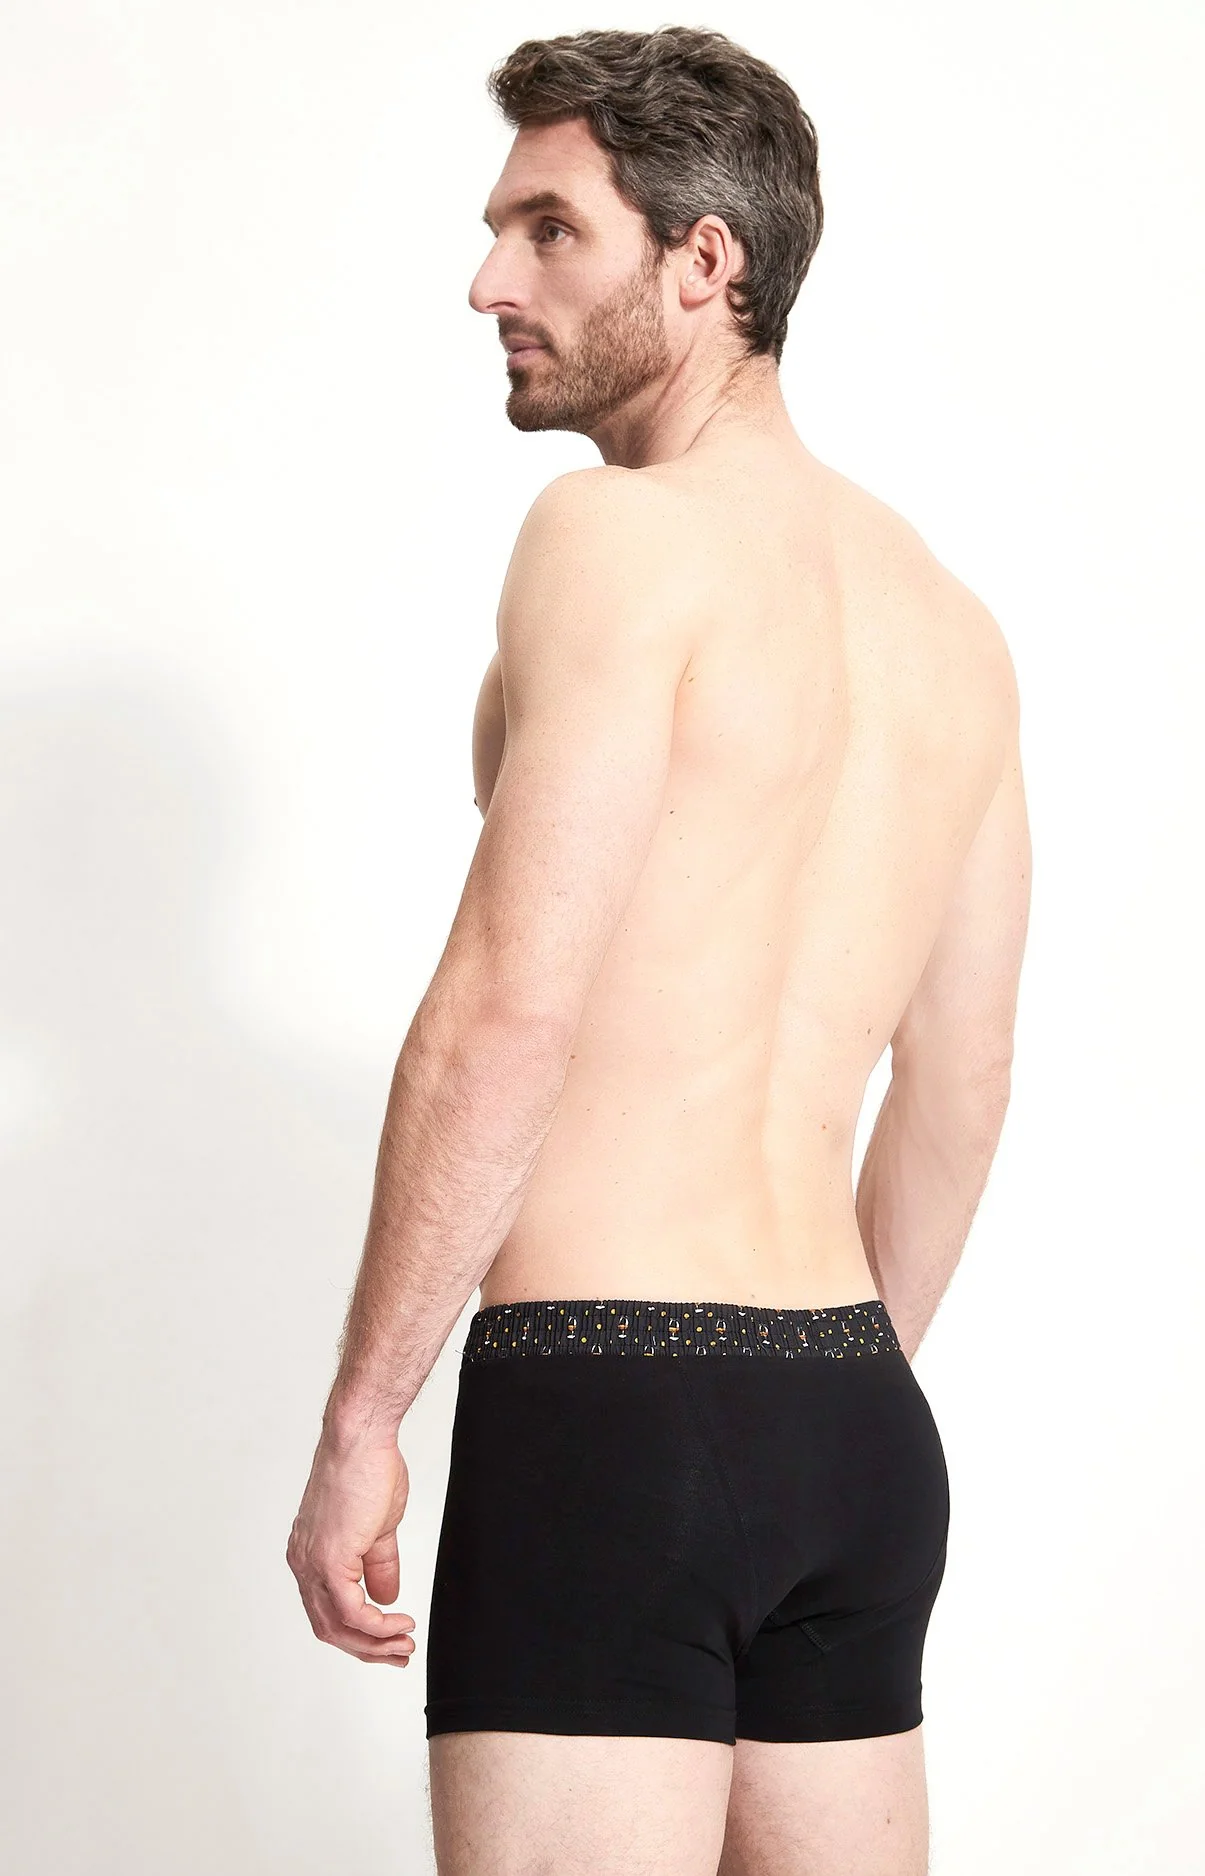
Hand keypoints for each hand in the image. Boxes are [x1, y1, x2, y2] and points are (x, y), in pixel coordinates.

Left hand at [286, 1427, 415, 1666]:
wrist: (360, 1439)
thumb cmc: (368, 1469)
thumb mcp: (378, 1527)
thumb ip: (379, 1564)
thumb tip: (386, 1597)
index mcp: (310, 1554)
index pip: (327, 1611)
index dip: (358, 1633)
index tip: (390, 1640)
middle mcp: (303, 1563)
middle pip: (328, 1628)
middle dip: (367, 1649)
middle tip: (399, 1655)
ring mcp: (312, 1564)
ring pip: (337, 1627)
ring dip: (374, 1644)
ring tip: (404, 1645)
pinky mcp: (329, 1560)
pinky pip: (350, 1611)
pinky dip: (376, 1626)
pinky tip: (398, 1624)